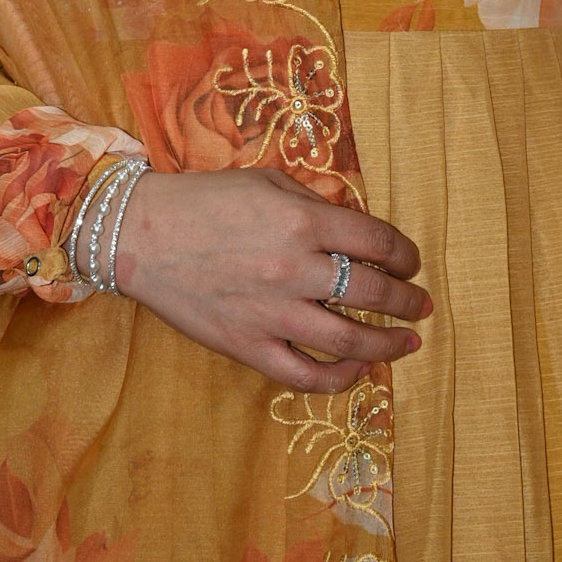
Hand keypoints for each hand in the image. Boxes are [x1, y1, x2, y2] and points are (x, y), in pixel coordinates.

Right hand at [115, 165, 431, 392]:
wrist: (139, 235)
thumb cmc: (205, 200)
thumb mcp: (267, 182)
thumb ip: (315, 205)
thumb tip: (356, 230)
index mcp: (302, 221)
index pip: (378, 242)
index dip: (406, 255)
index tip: (412, 262)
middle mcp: (294, 269)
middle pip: (374, 293)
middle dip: (408, 301)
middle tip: (422, 305)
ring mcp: (272, 314)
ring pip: (349, 341)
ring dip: (388, 344)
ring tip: (408, 343)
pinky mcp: (248, 347)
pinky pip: (304, 375)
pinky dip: (338, 378)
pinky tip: (355, 370)